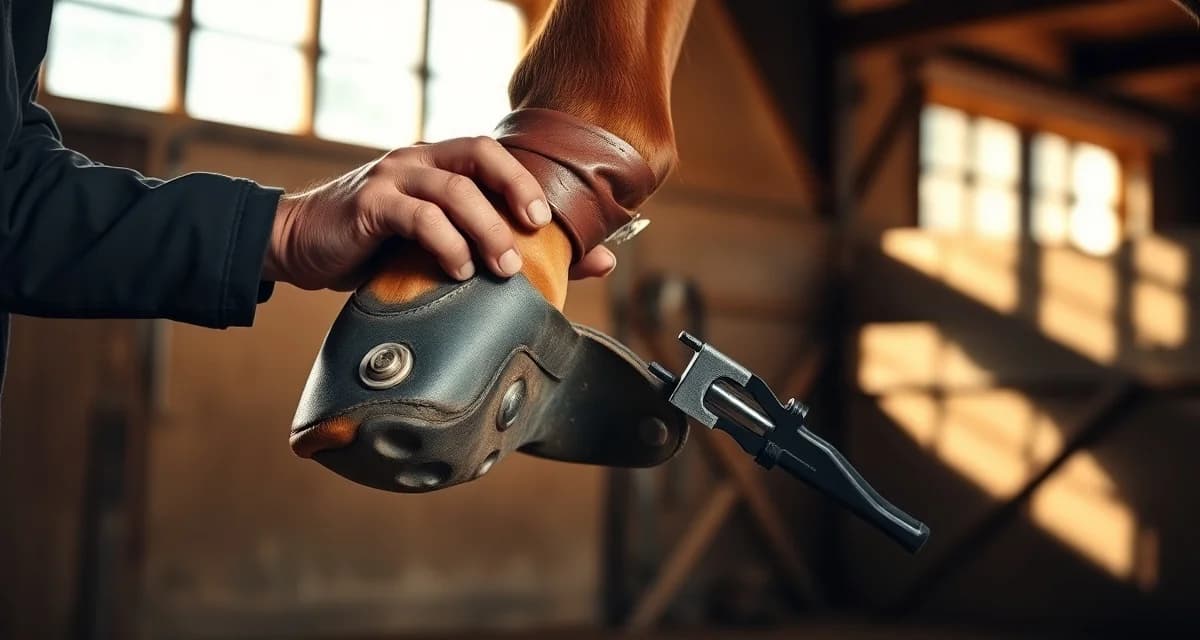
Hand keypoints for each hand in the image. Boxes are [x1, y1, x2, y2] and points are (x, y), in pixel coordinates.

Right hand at [264, 136, 560, 290]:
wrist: (297, 244)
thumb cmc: (375, 246)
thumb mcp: (436, 242)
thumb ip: (496, 245)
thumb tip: (597, 261)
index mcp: (439, 163)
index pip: (493, 153)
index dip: (527, 178)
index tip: (552, 218)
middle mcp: (418, 160)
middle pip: (479, 155)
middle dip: (515, 189)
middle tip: (536, 230)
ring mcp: (391, 177)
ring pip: (452, 189)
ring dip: (486, 228)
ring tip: (505, 267)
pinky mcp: (368, 204)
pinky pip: (417, 216)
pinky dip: (445, 244)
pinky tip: (457, 270)